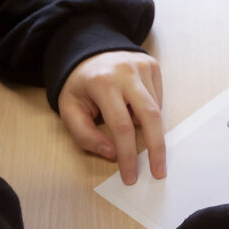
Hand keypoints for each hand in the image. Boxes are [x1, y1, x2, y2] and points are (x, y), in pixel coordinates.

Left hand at [57, 50, 163, 184]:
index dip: (128, 155)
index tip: (131, 176)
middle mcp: (126, 72)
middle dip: (156, 147)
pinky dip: (149, 112)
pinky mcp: (152, 65)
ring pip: (155, 108)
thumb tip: (112, 153)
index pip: (121, 126)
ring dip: (146, 125)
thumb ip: (85, 135)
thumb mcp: (69, 110)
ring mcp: (142, 66)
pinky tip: (132, 106)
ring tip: (128, 120)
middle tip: (159, 171)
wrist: (89, 51)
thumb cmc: (79, 85)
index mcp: (102, 83)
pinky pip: (158, 98)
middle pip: (150, 116)